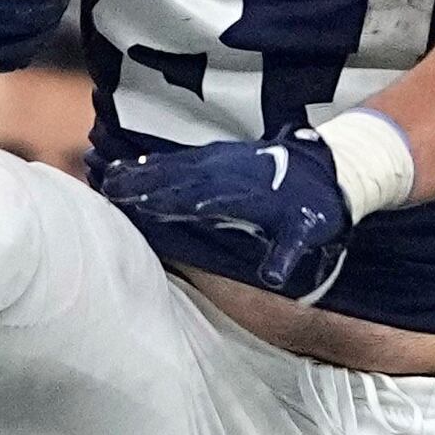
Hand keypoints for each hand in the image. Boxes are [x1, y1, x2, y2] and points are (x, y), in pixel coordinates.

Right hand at [100, 132, 356, 301]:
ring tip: (110, 175)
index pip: (190, 198)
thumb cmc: (314, 208)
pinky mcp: (223, 154)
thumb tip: (274, 279)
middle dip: (138, 183)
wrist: (332, 168)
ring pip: (173, 166)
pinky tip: (141, 165)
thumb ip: (285, 253)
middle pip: (172, 178)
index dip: (159, 201)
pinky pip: (183, 158)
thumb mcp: (305, 234)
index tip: (128, 204)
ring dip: (141, 171)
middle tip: (103, 187)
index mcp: (237, 194)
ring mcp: (222, 160)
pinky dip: (159, 162)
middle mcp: (224, 173)